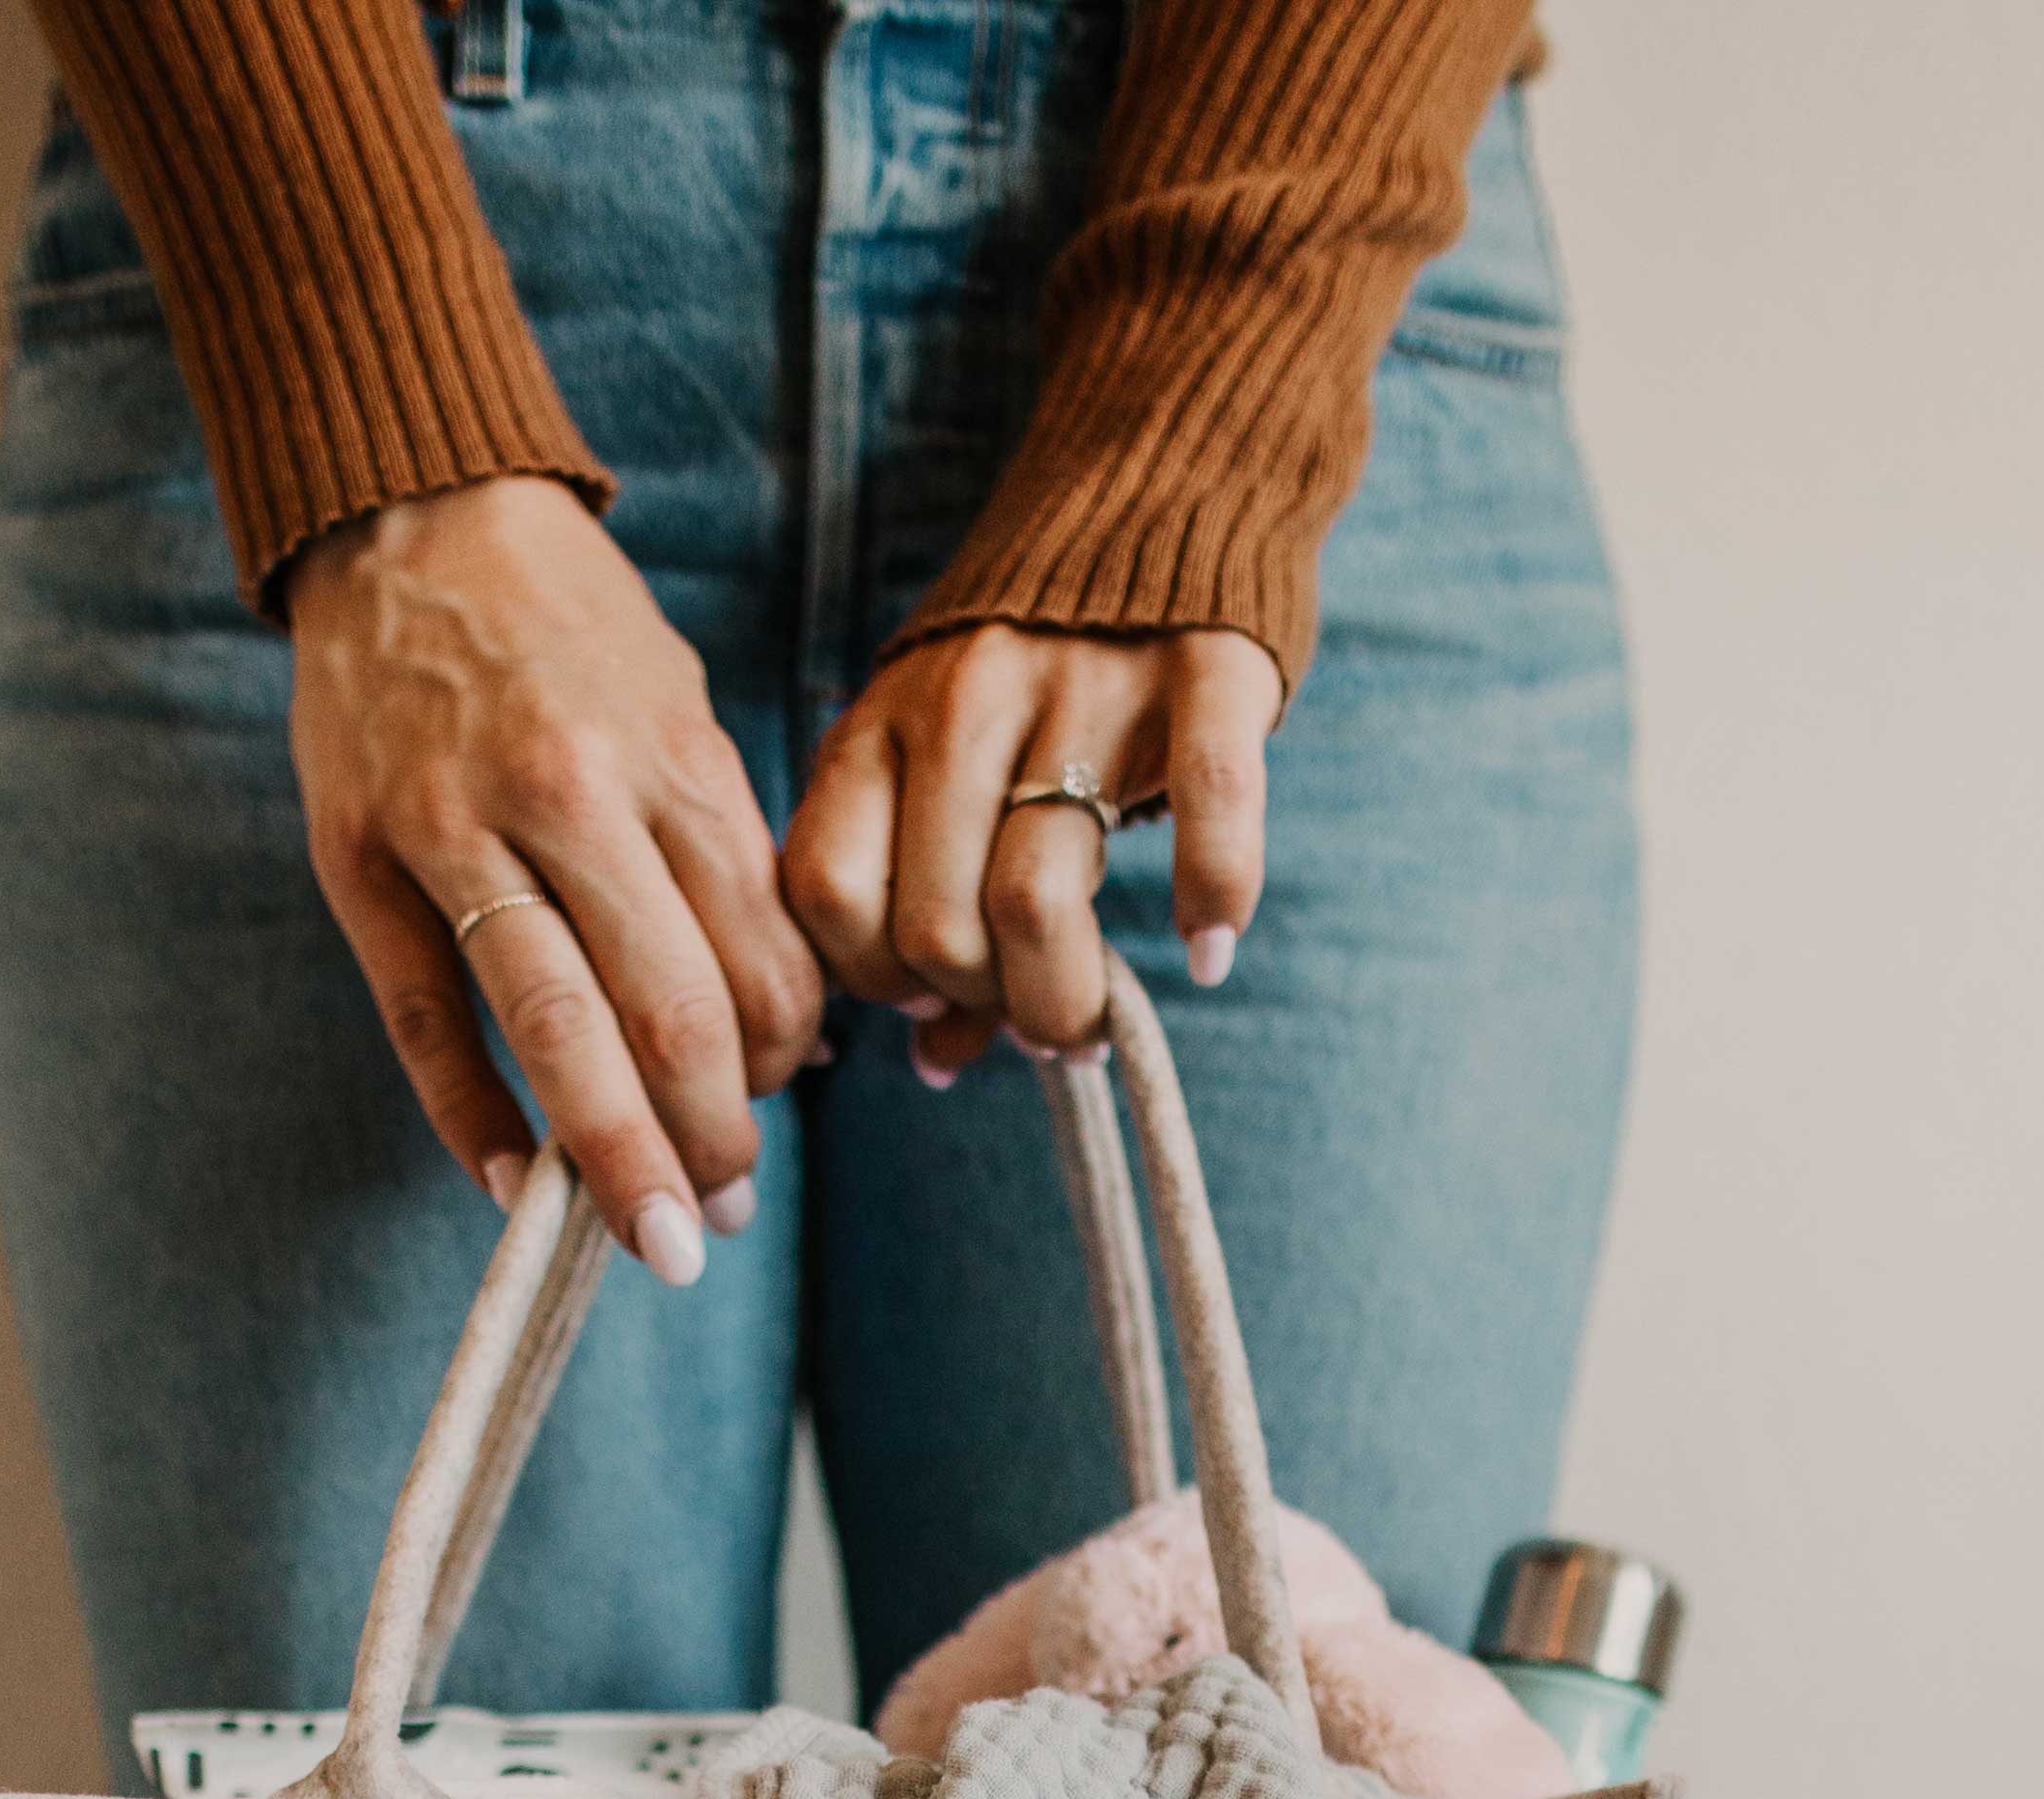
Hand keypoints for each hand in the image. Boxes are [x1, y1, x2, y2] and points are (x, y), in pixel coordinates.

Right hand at [284, 475, 824, 1282]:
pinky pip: (427, 1019)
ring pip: (559, 1029)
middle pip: (673, 1013)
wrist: (408, 512)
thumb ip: (718, 856)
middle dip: (714, 1141)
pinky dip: (471, 1117)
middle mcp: (574, 796)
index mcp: (673, 762)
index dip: (786, 1059)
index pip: (761, 959)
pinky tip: (512, 1186)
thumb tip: (769, 1023)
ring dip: (616, 1158)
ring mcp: (458, 828)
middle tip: (720, 1218)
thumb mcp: (679, 710)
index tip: (779, 1097)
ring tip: (655, 1238)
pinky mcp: (362, 856)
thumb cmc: (567, 632)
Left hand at [782, 624, 1282, 1077]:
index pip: (832, 898)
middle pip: (938, 925)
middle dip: (989, 1006)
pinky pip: (1204, 808)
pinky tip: (1208, 953)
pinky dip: (1211, 899)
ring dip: (1068, 998)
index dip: (880, 979)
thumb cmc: (1031, 676)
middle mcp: (964, 702)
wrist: (1157, 488)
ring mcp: (1082, 684)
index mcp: (880, 725)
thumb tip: (934, 1064)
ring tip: (1095, 1023)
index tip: (937, 995)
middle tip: (1038, 1014)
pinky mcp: (1205, 669)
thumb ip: (920, 900)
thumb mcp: (938, 765)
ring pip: (1038, 899)